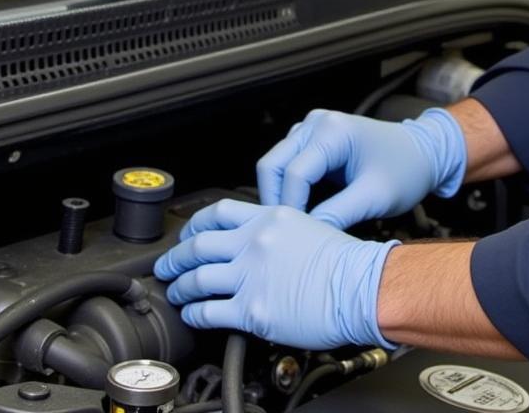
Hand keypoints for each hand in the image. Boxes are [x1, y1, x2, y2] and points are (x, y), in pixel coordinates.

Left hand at [153, 199, 398, 349]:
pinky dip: (194, 314)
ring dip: (180, 286)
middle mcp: (255, 242)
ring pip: (197, 278)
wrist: (361, 285)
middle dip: (176, 256)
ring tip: (176, 292)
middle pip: (199, 244)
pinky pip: (209, 311)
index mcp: (270, 217)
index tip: (188, 233)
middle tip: (168, 265)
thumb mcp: (309, 226)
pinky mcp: (252, 309)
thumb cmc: (346, 261)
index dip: (195, 224)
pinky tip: (193, 315)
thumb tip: (258, 243)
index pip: (219, 213)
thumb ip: (279, 231)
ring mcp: (251, 275)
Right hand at [256, 108, 465, 228]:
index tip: (298, 238)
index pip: (294, 173)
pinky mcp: (313, 140)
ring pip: (276, 165)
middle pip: (273, 164)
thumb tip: (303, 238)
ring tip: (297, 225)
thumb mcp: (375, 196)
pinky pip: (288, 165)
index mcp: (333, 130)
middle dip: (277, 200)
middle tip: (288, 234)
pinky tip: (305, 212)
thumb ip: (337, 215)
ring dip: (282, 195)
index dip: (292, 208)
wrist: (424, 153)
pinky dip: (291, 189)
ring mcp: (312, 129)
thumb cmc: (406, 170)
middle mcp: (316, 123)